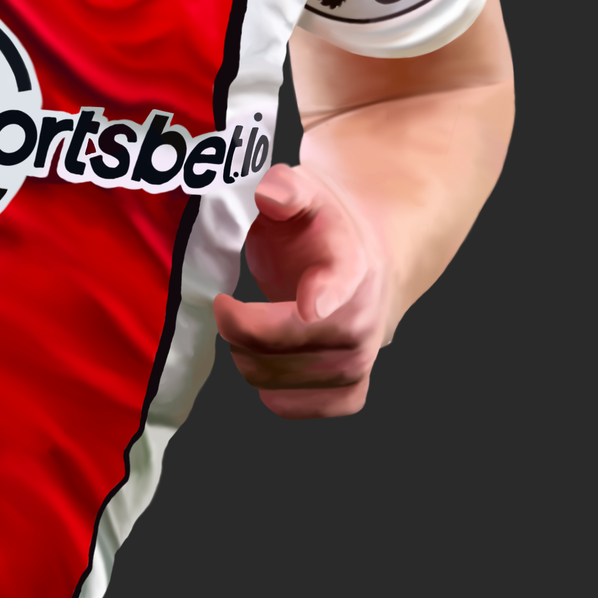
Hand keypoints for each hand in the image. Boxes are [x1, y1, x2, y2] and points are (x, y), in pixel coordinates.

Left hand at [212, 163, 390, 419]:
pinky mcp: (353, 388)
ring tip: (246, 330)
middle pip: (281, 344)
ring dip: (248, 361)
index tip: (307, 304)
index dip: (323, 297)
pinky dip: (280, 397)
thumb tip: (270, 194)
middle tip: (226, 305)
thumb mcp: (304, 192)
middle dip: (238, 328)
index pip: (338, 286)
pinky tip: (268, 370)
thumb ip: (285, 190)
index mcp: (350, 266)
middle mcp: (362, 319)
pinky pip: (308, 408)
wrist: (370, 255)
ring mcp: (360, 359)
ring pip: (282, 382)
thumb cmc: (322, 225)